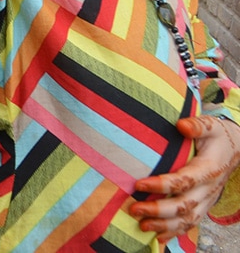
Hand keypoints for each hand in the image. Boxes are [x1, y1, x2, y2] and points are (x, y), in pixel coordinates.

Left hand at [131, 116, 239, 242]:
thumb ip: (197, 125)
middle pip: (184, 205)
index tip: (138, 184)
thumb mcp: (211, 126)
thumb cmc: (217, 137)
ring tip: (142, 225)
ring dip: (164, 225)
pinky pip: (190, 224)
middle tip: (135, 209)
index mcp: (208, 169)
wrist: (235, 150)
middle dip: (158, 210)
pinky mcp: (203, 205)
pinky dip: (175, 233)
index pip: (184, 180)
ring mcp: (206, 200)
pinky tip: (158, 238)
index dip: (162, 185)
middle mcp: (208, 189)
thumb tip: (182, 126)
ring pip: (187, 219)